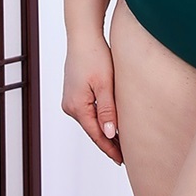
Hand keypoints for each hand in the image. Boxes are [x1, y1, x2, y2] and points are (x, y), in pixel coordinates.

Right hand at [61, 34, 122, 165]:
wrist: (83, 35)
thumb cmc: (94, 55)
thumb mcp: (104, 84)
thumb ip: (107, 110)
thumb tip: (109, 134)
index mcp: (77, 107)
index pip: (96, 134)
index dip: (110, 148)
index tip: (122, 160)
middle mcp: (70, 106)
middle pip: (92, 129)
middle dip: (108, 142)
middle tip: (124, 155)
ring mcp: (71, 98)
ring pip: (90, 120)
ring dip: (104, 129)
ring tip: (120, 140)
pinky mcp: (75, 91)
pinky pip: (88, 110)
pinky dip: (99, 117)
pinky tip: (109, 120)